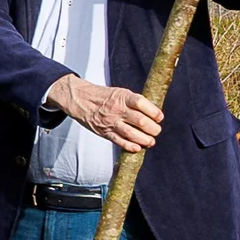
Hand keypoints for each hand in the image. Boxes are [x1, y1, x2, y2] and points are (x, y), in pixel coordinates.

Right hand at [51, 74, 166, 151]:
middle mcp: (117, 109)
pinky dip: (130, 146)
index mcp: (123, 97)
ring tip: (151, 141)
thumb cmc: (103, 96)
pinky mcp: (105, 132)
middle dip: (153, 128)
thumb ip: (135, 102)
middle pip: (140, 121)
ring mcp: (111, 121)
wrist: (80, 100)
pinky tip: (137, 147)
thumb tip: (153, 114)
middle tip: (157, 131)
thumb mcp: (120, 92)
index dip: (154, 112)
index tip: (159, 117)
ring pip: (131, 133)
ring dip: (144, 139)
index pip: (142, 104)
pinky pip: (119, 141)